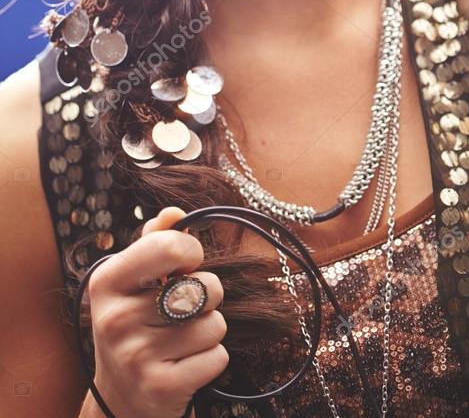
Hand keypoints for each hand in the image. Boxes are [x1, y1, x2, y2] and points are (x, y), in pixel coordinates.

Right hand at [87, 206, 227, 417]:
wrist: (119, 399)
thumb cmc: (135, 326)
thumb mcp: (133, 281)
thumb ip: (154, 240)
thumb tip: (174, 211)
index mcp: (107, 282)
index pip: (170, 245)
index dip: (191, 250)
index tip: (186, 264)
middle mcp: (116, 319)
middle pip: (204, 287)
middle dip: (208, 295)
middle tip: (183, 309)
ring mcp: (136, 357)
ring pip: (215, 324)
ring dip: (209, 330)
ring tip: (182, 340)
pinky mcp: (160, 387)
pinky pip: (218, 356)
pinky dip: (211, 359)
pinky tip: (185, 364)